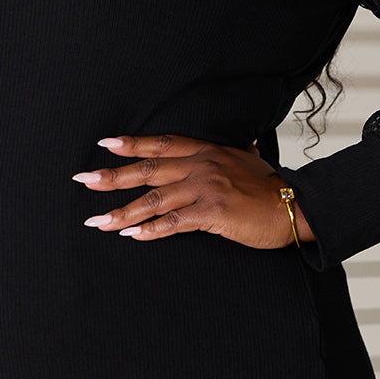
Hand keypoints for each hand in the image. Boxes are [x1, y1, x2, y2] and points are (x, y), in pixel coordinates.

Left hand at [72, 133, 313, 248]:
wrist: (294, 205)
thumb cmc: (272, 187)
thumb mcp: (251, 160)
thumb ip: (239, 152)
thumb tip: (246, 142)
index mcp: (206, 151)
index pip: (161, 144)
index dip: (132, 144)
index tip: (105, 145)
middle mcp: (201, 165)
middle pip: (148, 169)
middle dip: (113, 176)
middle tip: (85, 180)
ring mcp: (205, 188)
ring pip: (154, 199)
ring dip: (123, 211)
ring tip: (98, 221)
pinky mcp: (212, 212)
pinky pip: (174, 222)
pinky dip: (150, 230)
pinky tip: (132, 236)